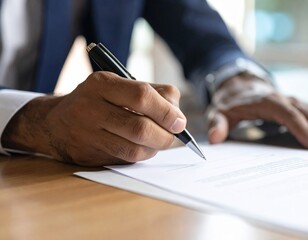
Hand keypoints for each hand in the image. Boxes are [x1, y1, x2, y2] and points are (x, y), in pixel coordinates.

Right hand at [2, 72, 186, 165]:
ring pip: (134, 148)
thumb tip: (178, 117)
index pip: (142, 96)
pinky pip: (124, 159)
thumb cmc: (97, 101)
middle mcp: (91, 107)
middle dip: (165, 136)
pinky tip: (142, 148)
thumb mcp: (118, 85)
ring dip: (154, 148)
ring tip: (158, 141)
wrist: (55, 123)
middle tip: (173, 136)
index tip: (179, 122)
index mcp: (102, 83)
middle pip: (140, 127)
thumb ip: (151, 94)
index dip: (166, 111)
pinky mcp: (87, 154)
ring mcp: (87, 133)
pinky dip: (141, 155)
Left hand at [206, 73, 307, 147]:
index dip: (300, 128)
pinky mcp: (292, 108)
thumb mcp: (218, 112)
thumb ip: (217, 124)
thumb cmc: (229, 101)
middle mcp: (282, 100)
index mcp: (266, 101)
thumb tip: (215, 138)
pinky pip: (306, 116)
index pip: (287, 114)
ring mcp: (289, 103)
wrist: (237, 86)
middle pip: (304, 114)